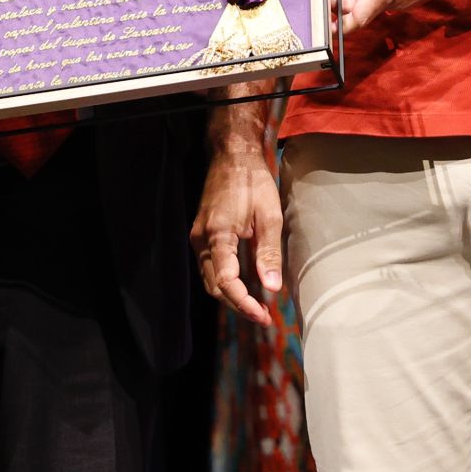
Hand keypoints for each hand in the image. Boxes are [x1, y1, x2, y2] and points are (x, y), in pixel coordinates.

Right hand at [190, 141, 282, 325]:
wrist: (232, 155)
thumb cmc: (253, 181)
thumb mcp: (269, 215)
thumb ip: (269, 253)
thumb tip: (272, 287)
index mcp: (217, 234)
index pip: (225, 281)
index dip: (243, 303)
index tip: (262, 315)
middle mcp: (201, 239)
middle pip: (214, 285)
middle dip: (237, 304)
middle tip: (263, 316)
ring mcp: (198, 237)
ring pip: (209, 279)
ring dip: (230, 296)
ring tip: (256, 306)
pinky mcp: (202, 234)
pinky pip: (209, 267)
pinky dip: (224, 281)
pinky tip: (243, 286)